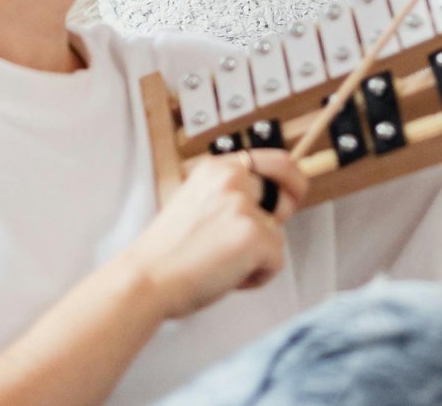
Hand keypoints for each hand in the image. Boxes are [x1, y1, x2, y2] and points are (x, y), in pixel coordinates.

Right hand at [119, 150, 307, 320]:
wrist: (144, 280)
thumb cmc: (166, 254)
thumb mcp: (196, 203)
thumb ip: (228, 197)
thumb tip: (266, 204)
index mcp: (217, 169)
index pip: (275, 160)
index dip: (292, 178)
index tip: (297, 189)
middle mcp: (233, 180)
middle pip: (287, 191)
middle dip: (281, 217)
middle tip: (257, 242)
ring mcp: (244, 206)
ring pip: (277, 234)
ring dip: (258, 255)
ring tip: (222, 266)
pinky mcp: (254, 236)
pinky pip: (276, 262)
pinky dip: (257, 277)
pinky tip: (227, 279)